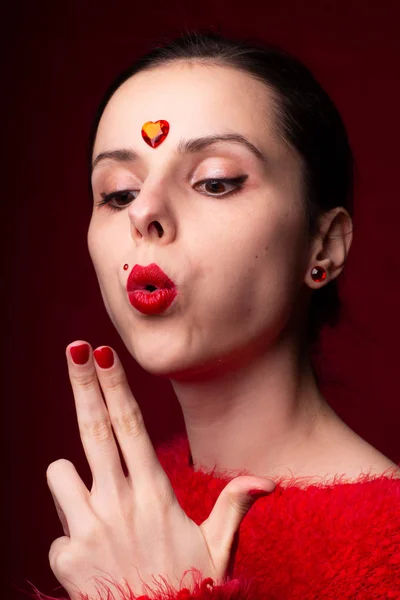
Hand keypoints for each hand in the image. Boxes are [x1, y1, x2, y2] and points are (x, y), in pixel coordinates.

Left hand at [46, 342, 275, 599]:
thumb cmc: (188, 590)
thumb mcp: (218, 547)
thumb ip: (235, 506)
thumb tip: (267, 482)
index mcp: (155, 493)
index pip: (132, 425)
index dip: (116, 387)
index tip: (102, 354)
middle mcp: (120, 502)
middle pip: (96, 428)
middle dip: (84, 384)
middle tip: (74, 349)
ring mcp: (90, 527)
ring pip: (61, 472)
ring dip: (70, 479)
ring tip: (94, 507)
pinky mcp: (67, 555)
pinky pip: (57, 529)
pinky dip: (71, 536)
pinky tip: (92, 559)